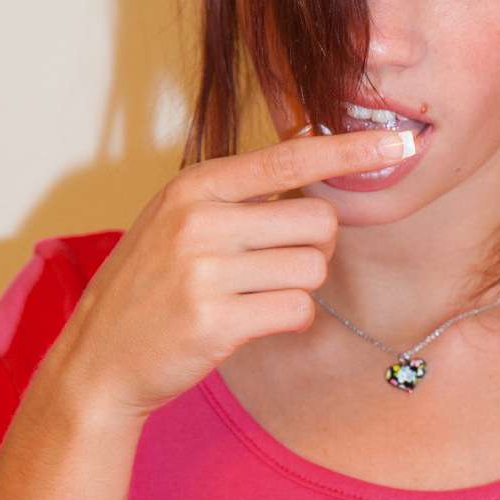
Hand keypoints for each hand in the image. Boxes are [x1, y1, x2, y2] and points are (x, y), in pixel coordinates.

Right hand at [47, 126, 416, 419]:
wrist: (100, 358)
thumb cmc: (152, 285)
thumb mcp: (179, 218)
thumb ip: (239, 191)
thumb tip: (315, 144)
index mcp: (194, 187)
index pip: (288, 157)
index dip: (350, 149)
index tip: (399, 142)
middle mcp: (199, 221)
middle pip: (317, 221)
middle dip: (313, 247)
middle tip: (273, 266)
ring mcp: (205, 272)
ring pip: (311, 269)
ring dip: (297, 287)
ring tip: (250, 296)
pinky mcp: (216, 322)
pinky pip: (297, 310)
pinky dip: (288, 319)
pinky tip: (250, 321)